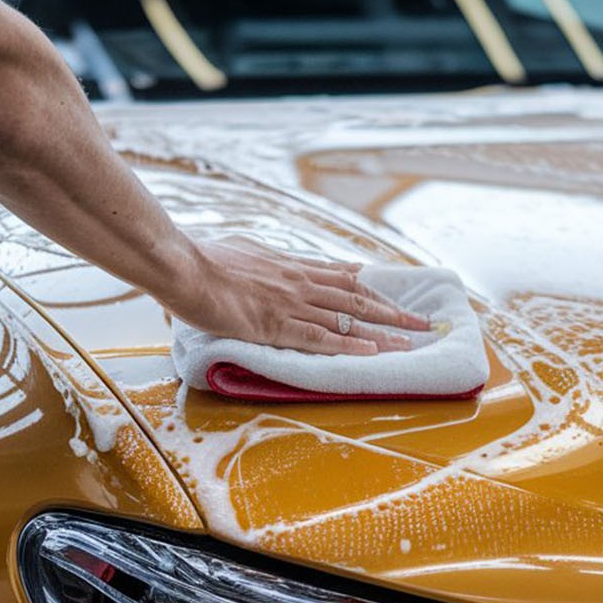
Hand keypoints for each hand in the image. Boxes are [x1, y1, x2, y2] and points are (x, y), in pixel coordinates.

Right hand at [158, 236, 429, 354]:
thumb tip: (256, 255)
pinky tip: (372, 352)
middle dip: (391, 310)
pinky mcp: (277, 325)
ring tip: (410, 341)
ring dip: (383, 330)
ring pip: (348, 316)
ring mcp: (291, 303)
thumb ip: (257, 257)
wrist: (183, 265)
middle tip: (419, 322)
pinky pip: (322, 337)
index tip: (390, 293)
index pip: (338, 276)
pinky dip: (350, 345)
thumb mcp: (240, 249)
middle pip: (356, 295)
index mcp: (288, 265)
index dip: (368, 287)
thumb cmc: (201, 259)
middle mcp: (298, 281)